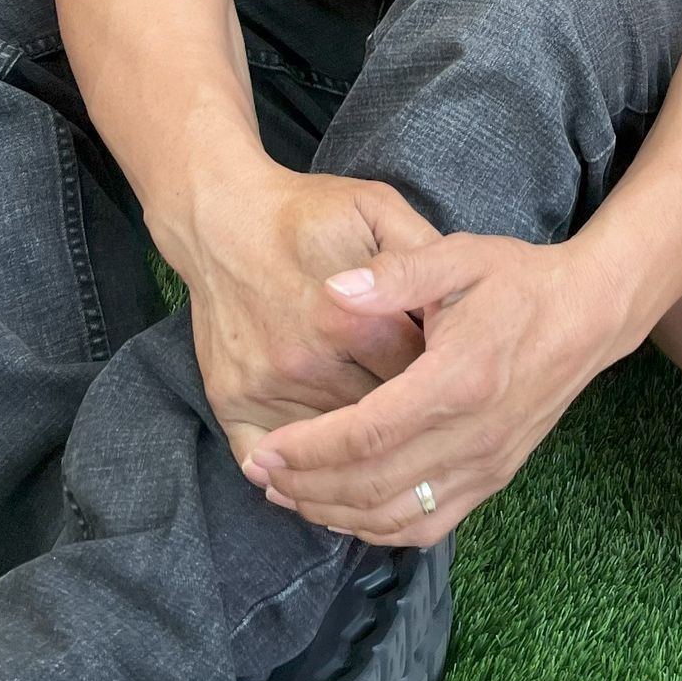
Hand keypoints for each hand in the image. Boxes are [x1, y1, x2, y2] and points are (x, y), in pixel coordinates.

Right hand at [178, 166, 440, 468]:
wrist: (222, 217)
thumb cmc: (308, 213)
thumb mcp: (376, 208)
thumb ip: (419, 254)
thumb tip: (457, 303)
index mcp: (347, 318)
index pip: (414, 376)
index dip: (442, 379)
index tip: (459, 382)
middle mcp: (304, 361)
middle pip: (377, 418)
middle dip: (410, 422)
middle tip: (433, 420)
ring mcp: (264, 386)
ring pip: (329, 447)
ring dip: (361, 453)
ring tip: (395, 452)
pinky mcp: (229, 400)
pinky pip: (266, 458)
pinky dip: (297, 472)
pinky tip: (326, 471)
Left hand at [243, 231, 614, 547]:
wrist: (590, 314)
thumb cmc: (521, 281)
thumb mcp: (458, 257)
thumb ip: (394, 274)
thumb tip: (331, 292)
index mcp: (458, 380)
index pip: (369, 435)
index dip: (310, 450)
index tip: (264, 451)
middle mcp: (473, 435)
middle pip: (373, 486)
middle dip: (307, 487)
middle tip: (260, 474)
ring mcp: (487, 464)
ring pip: (397, 517)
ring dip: (335, 513)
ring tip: (289, 494)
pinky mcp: (495, 478)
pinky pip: (429, 526)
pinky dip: (379, 529)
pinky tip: (344, 511)